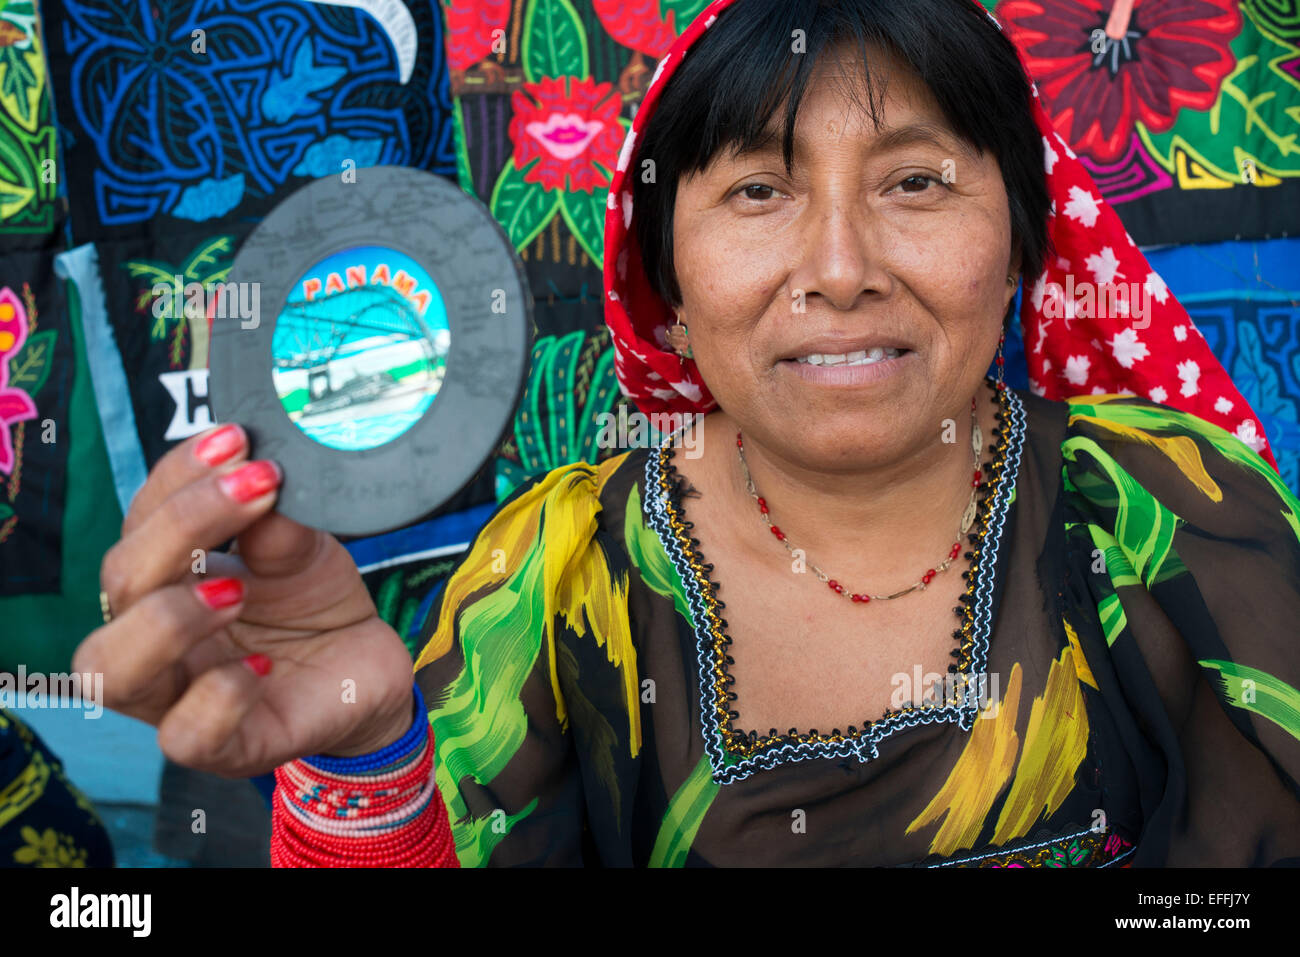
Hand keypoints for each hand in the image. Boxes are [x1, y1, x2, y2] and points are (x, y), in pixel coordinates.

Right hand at [74, 423, 417, 777]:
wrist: (370, 669)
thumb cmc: (315, 606)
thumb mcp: (306, 551)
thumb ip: (279, 524)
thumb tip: (260, 479)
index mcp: (167, 577)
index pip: (140, 520)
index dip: (178, 475)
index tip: (239, 440)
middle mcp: (156, 636)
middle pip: (118, 583)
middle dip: (182, 526)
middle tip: (258, 489)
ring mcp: (180, 695)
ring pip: (109, 668)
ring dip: (168, 617)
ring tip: (236, 588)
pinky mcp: (226, 746)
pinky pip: (183, 736)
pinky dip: (218, 696)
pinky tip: (262, 666)